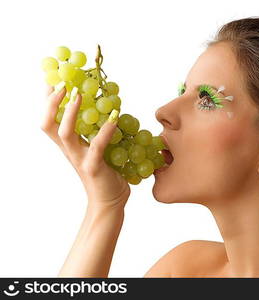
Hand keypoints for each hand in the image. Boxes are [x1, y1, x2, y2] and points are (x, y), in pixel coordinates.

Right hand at [41, 85, 129, 209]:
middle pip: (48, 125)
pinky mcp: (93, 167)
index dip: (47, 102)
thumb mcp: (96, 149)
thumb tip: (105, 111)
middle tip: (63, 84)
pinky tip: (114, 117)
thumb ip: (94, 133)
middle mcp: (69, 151)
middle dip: (52, 103)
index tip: (52, 80)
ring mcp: (79, 159)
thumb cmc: (105, 173)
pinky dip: (105, 130)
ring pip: (65, 134)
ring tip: (79, 94)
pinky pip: (97, 146)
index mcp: (69, 145)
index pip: (50, 121)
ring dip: (71, 113)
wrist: (110, 200)